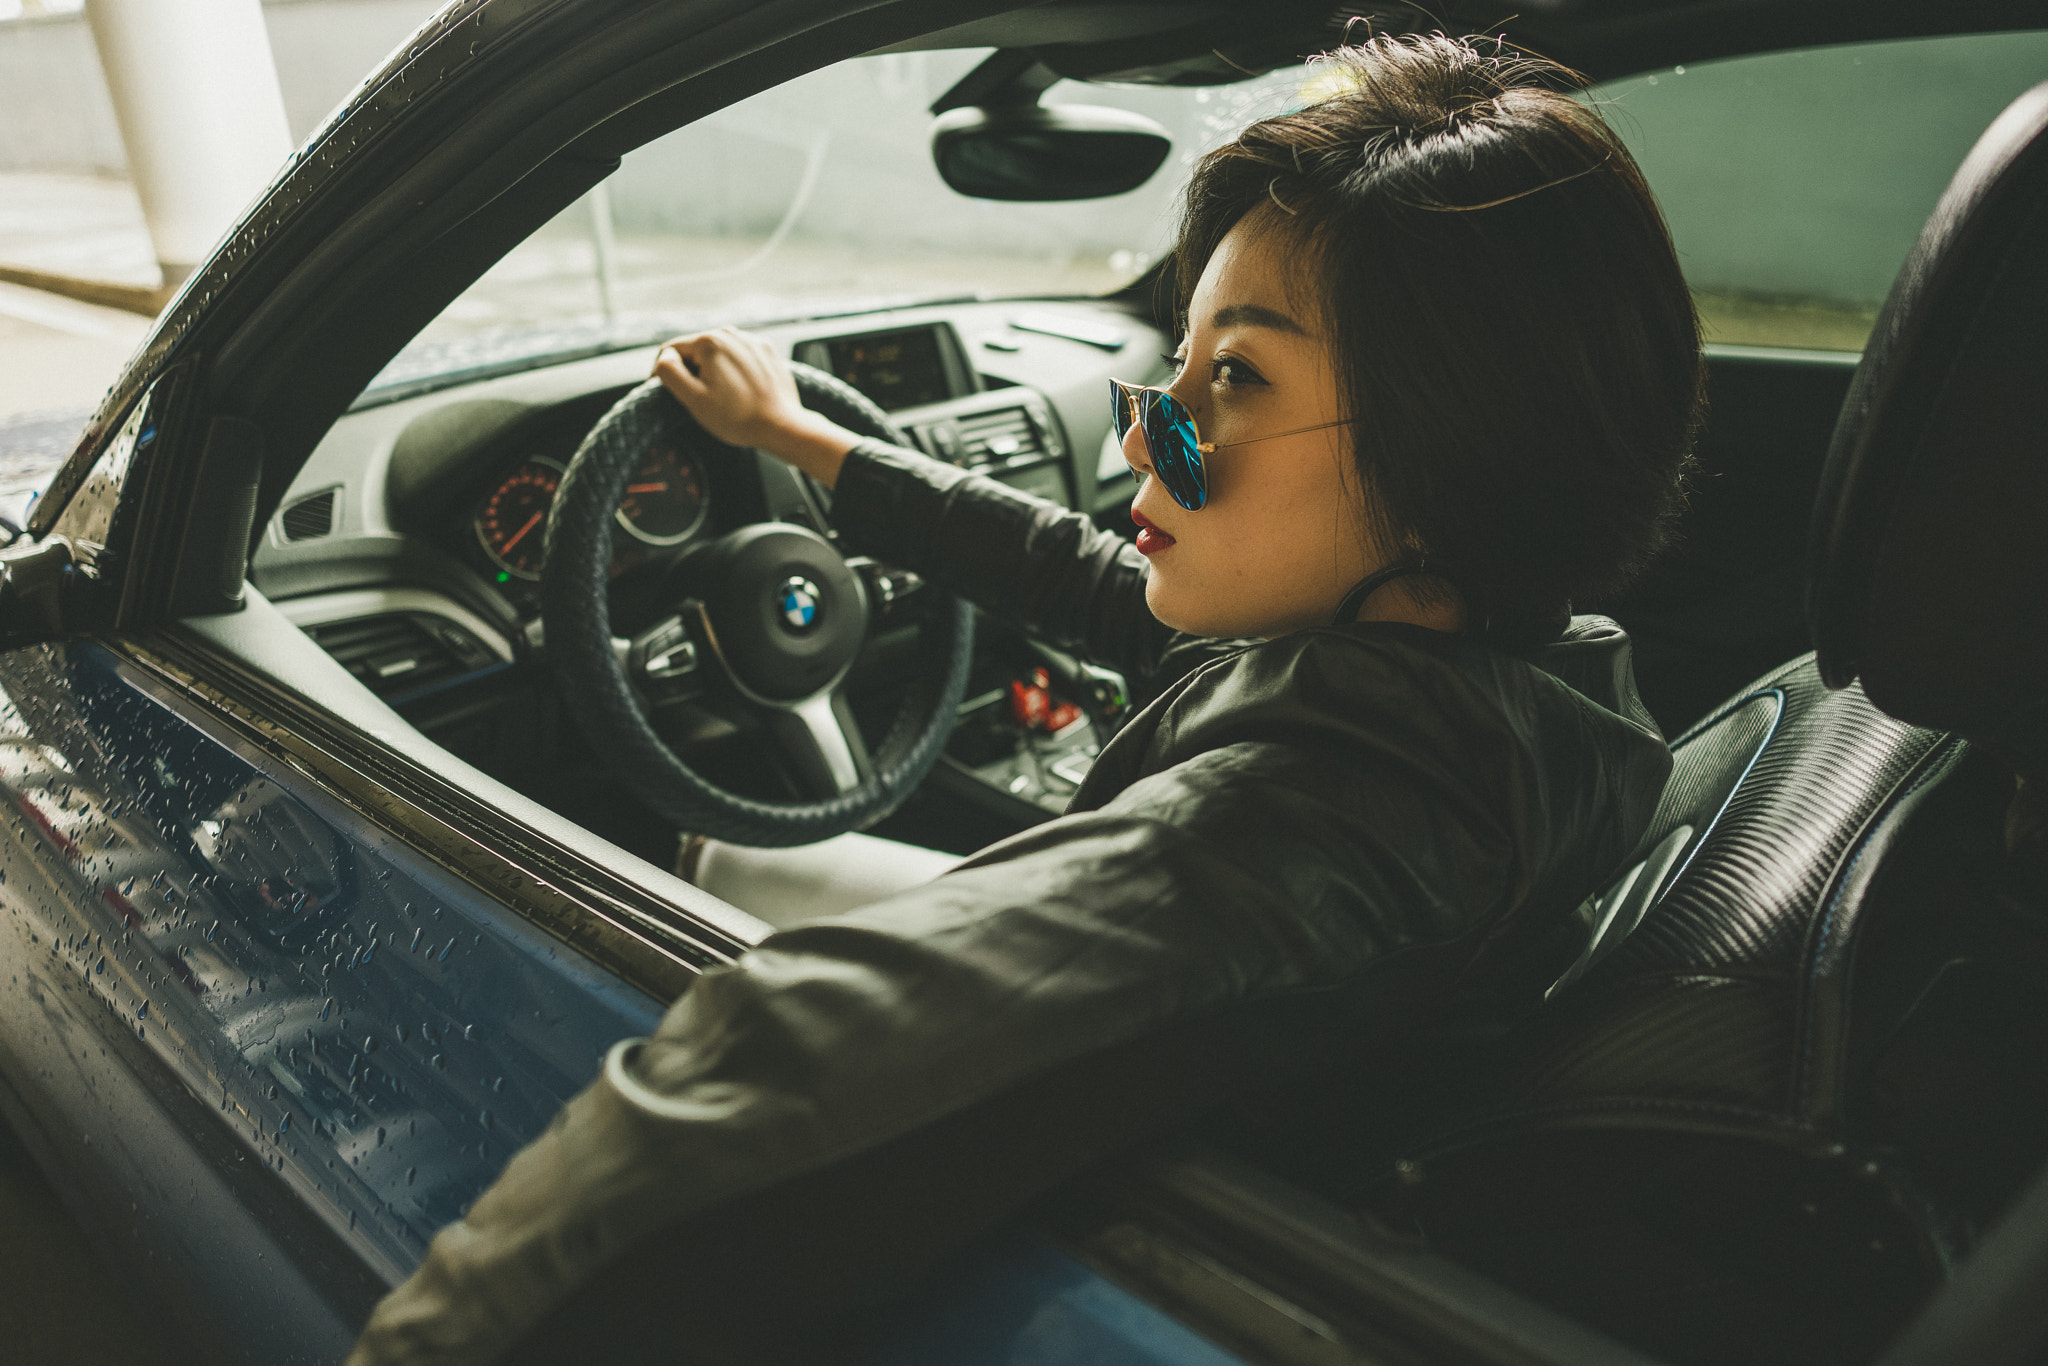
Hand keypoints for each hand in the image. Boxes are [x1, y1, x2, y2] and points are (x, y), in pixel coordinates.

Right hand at [653, 329, 858, 486]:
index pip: (671, 351)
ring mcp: (750, 341)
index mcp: (708, 341)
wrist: (782, 426)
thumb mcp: (693, 399)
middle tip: (701, 399)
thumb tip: (663, 358)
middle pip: (696, 350)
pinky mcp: (765, 351)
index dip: (663, 372)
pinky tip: (742, 391)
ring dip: (714, 371)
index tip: (668, 392)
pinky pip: (739, 357)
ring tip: (724, 397)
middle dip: (693, 371)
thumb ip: (670, 372)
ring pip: (718, 353)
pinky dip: (735, 371)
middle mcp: (730, 333)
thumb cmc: (738, 418)